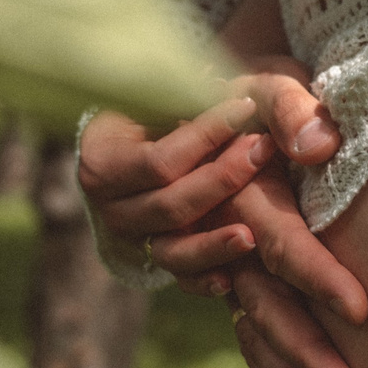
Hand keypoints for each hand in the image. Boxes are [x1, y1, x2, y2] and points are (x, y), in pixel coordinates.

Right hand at [77, 97, 275, 272]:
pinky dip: (204, 280)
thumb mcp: (165, 89)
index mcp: (103, 162)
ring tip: (250, 235)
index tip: (245, 106)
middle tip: (263, 148)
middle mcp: (111, 207)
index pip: (159, 160)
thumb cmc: (159, 108)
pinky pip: (179, 279)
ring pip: (172, 250)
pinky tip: (231, 279)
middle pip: (169, 205)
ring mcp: (133, 238)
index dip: (204, 135)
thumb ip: (189, 92)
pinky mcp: (156, 259)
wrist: (144, 140)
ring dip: (212, 243)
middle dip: (221, 178)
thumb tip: (220, 87)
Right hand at [78, 64, 367, 367]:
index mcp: (240, 194)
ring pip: (250, 328)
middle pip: (263, 304)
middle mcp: (224, 236)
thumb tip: (318, 146)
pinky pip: (242, 333)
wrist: (195, 103)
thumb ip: (292, 108)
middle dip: (304, 351)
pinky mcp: (226, 276)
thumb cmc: (244, 92)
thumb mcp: (267, 82)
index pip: (284, 242)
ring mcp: (220, 262)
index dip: (320, 277)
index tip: (362, 312)